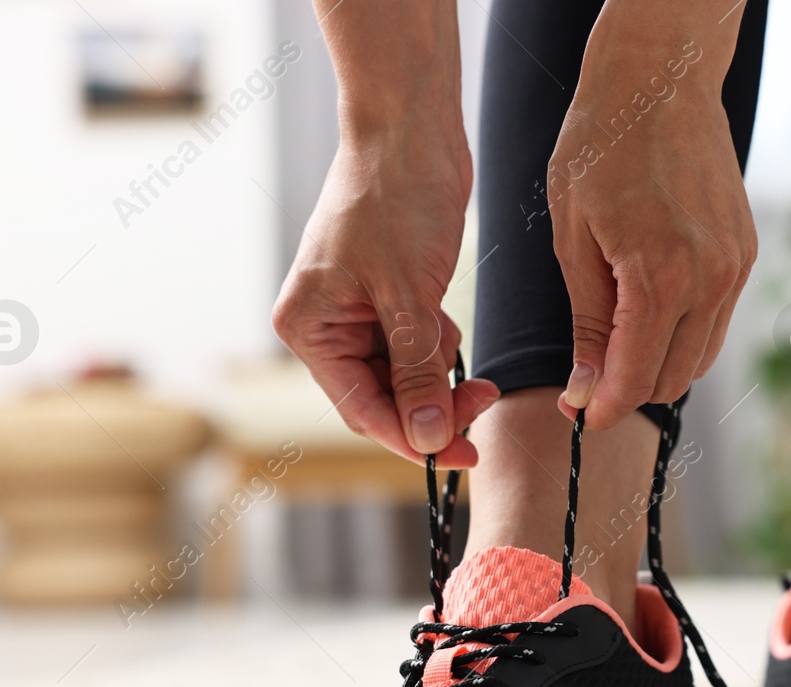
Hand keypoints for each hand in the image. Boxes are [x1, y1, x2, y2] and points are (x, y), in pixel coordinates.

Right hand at [272, 92, 496, 466]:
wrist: (410, 127)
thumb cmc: (396, 197)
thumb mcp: (409, 295)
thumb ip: (418, 371)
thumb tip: (429, 437)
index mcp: (307, 328)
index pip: (361, 409)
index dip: (412, 438)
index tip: (461, 455)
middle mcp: (323, 326)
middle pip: (381, 399)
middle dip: (431, 407)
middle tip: (482, 405)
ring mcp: (355, 313)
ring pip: (402, 377)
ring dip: (437, 377)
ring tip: (458, 342)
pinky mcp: (387, 298)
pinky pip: (413, 348)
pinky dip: (436, 348)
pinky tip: (447, 323)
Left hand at [550, 6, 755, 427]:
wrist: (659, 81)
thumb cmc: (601, 145)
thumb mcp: (572, 236)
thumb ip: (587, 320)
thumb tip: (587, 386)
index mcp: (660, 277)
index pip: (636, 377)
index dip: (603, 407)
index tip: (578, 415)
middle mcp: (710, 279)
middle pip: (673, 378)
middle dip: (629, 393)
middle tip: (587, 385)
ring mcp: (735, 268)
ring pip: (700, 357)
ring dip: (658, 367)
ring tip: (615, 348)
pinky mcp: (746, 255)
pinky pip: (716, 321)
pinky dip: (683, 333)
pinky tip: (647, 313)